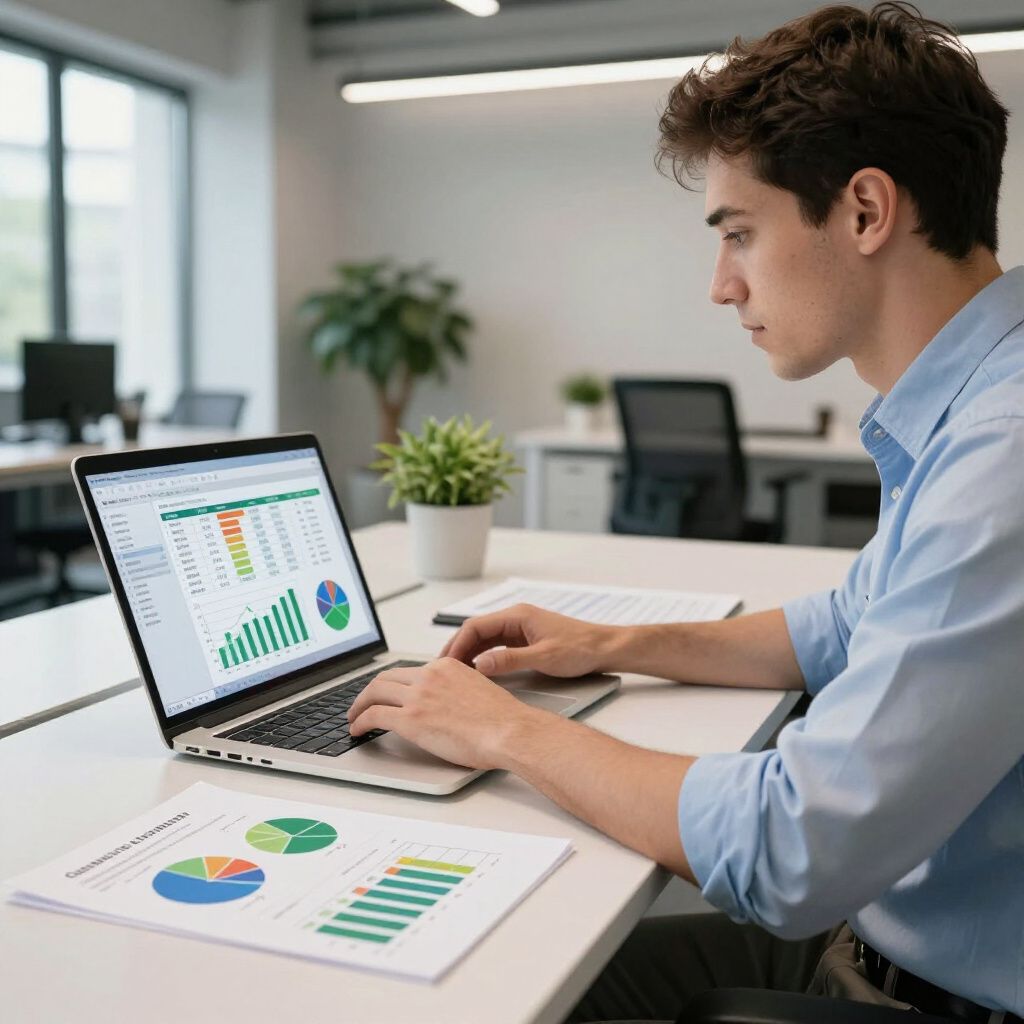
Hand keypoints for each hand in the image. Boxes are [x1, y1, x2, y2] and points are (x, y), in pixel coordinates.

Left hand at [346, 657, 544, 769]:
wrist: (509, 730)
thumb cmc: (502, 719)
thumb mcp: (477, 690)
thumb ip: (456, 691)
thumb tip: (445, 706)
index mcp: (446, 666)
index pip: (409, 671)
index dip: (393, 684)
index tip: (387, 693)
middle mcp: (429, 675)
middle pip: (386, 677)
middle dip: (370, 691)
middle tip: (362, 703)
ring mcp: (418, 696)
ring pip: (374, 692)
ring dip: (359, 705)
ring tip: (354, 717)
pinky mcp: (411, 718)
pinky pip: (374, 715)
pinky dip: (360, 721)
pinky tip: (357, 730)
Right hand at [439, 603, 620, 677]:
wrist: (604, 648)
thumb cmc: (580, 649)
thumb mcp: (543, 657)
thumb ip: (510, 660)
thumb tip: (480, 664)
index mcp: (517, 615)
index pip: (476, 626)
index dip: (457, 644)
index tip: (445, 663)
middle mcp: (516, 618)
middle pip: (476, 631)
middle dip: (457, 649)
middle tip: (441, 670)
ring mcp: (519, 629)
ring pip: (484, 639)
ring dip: (468, 654)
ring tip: (454, 673)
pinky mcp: (524, 640)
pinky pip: (495, 646)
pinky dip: (482, 657)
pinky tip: (476, 671)